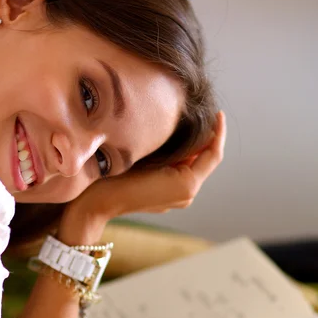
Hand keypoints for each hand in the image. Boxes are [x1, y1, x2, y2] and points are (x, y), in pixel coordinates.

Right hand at [61, 111, 225, 229]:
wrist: (97, 203)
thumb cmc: (119, 178)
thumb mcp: (149, 156)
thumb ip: (178, 147)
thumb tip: (199, 133)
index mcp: (187, 185)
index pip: (214, 155)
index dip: (219, 132)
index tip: (218, 113)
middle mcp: (187, 195)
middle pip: (205, 161)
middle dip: (206, 139)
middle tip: (202, 114)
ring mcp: (178, 199)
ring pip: (193, 168)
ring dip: (193, 149)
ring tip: (187, 125)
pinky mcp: (167, 199)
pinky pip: (182, 175)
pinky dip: (182, 159)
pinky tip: (171, 144)